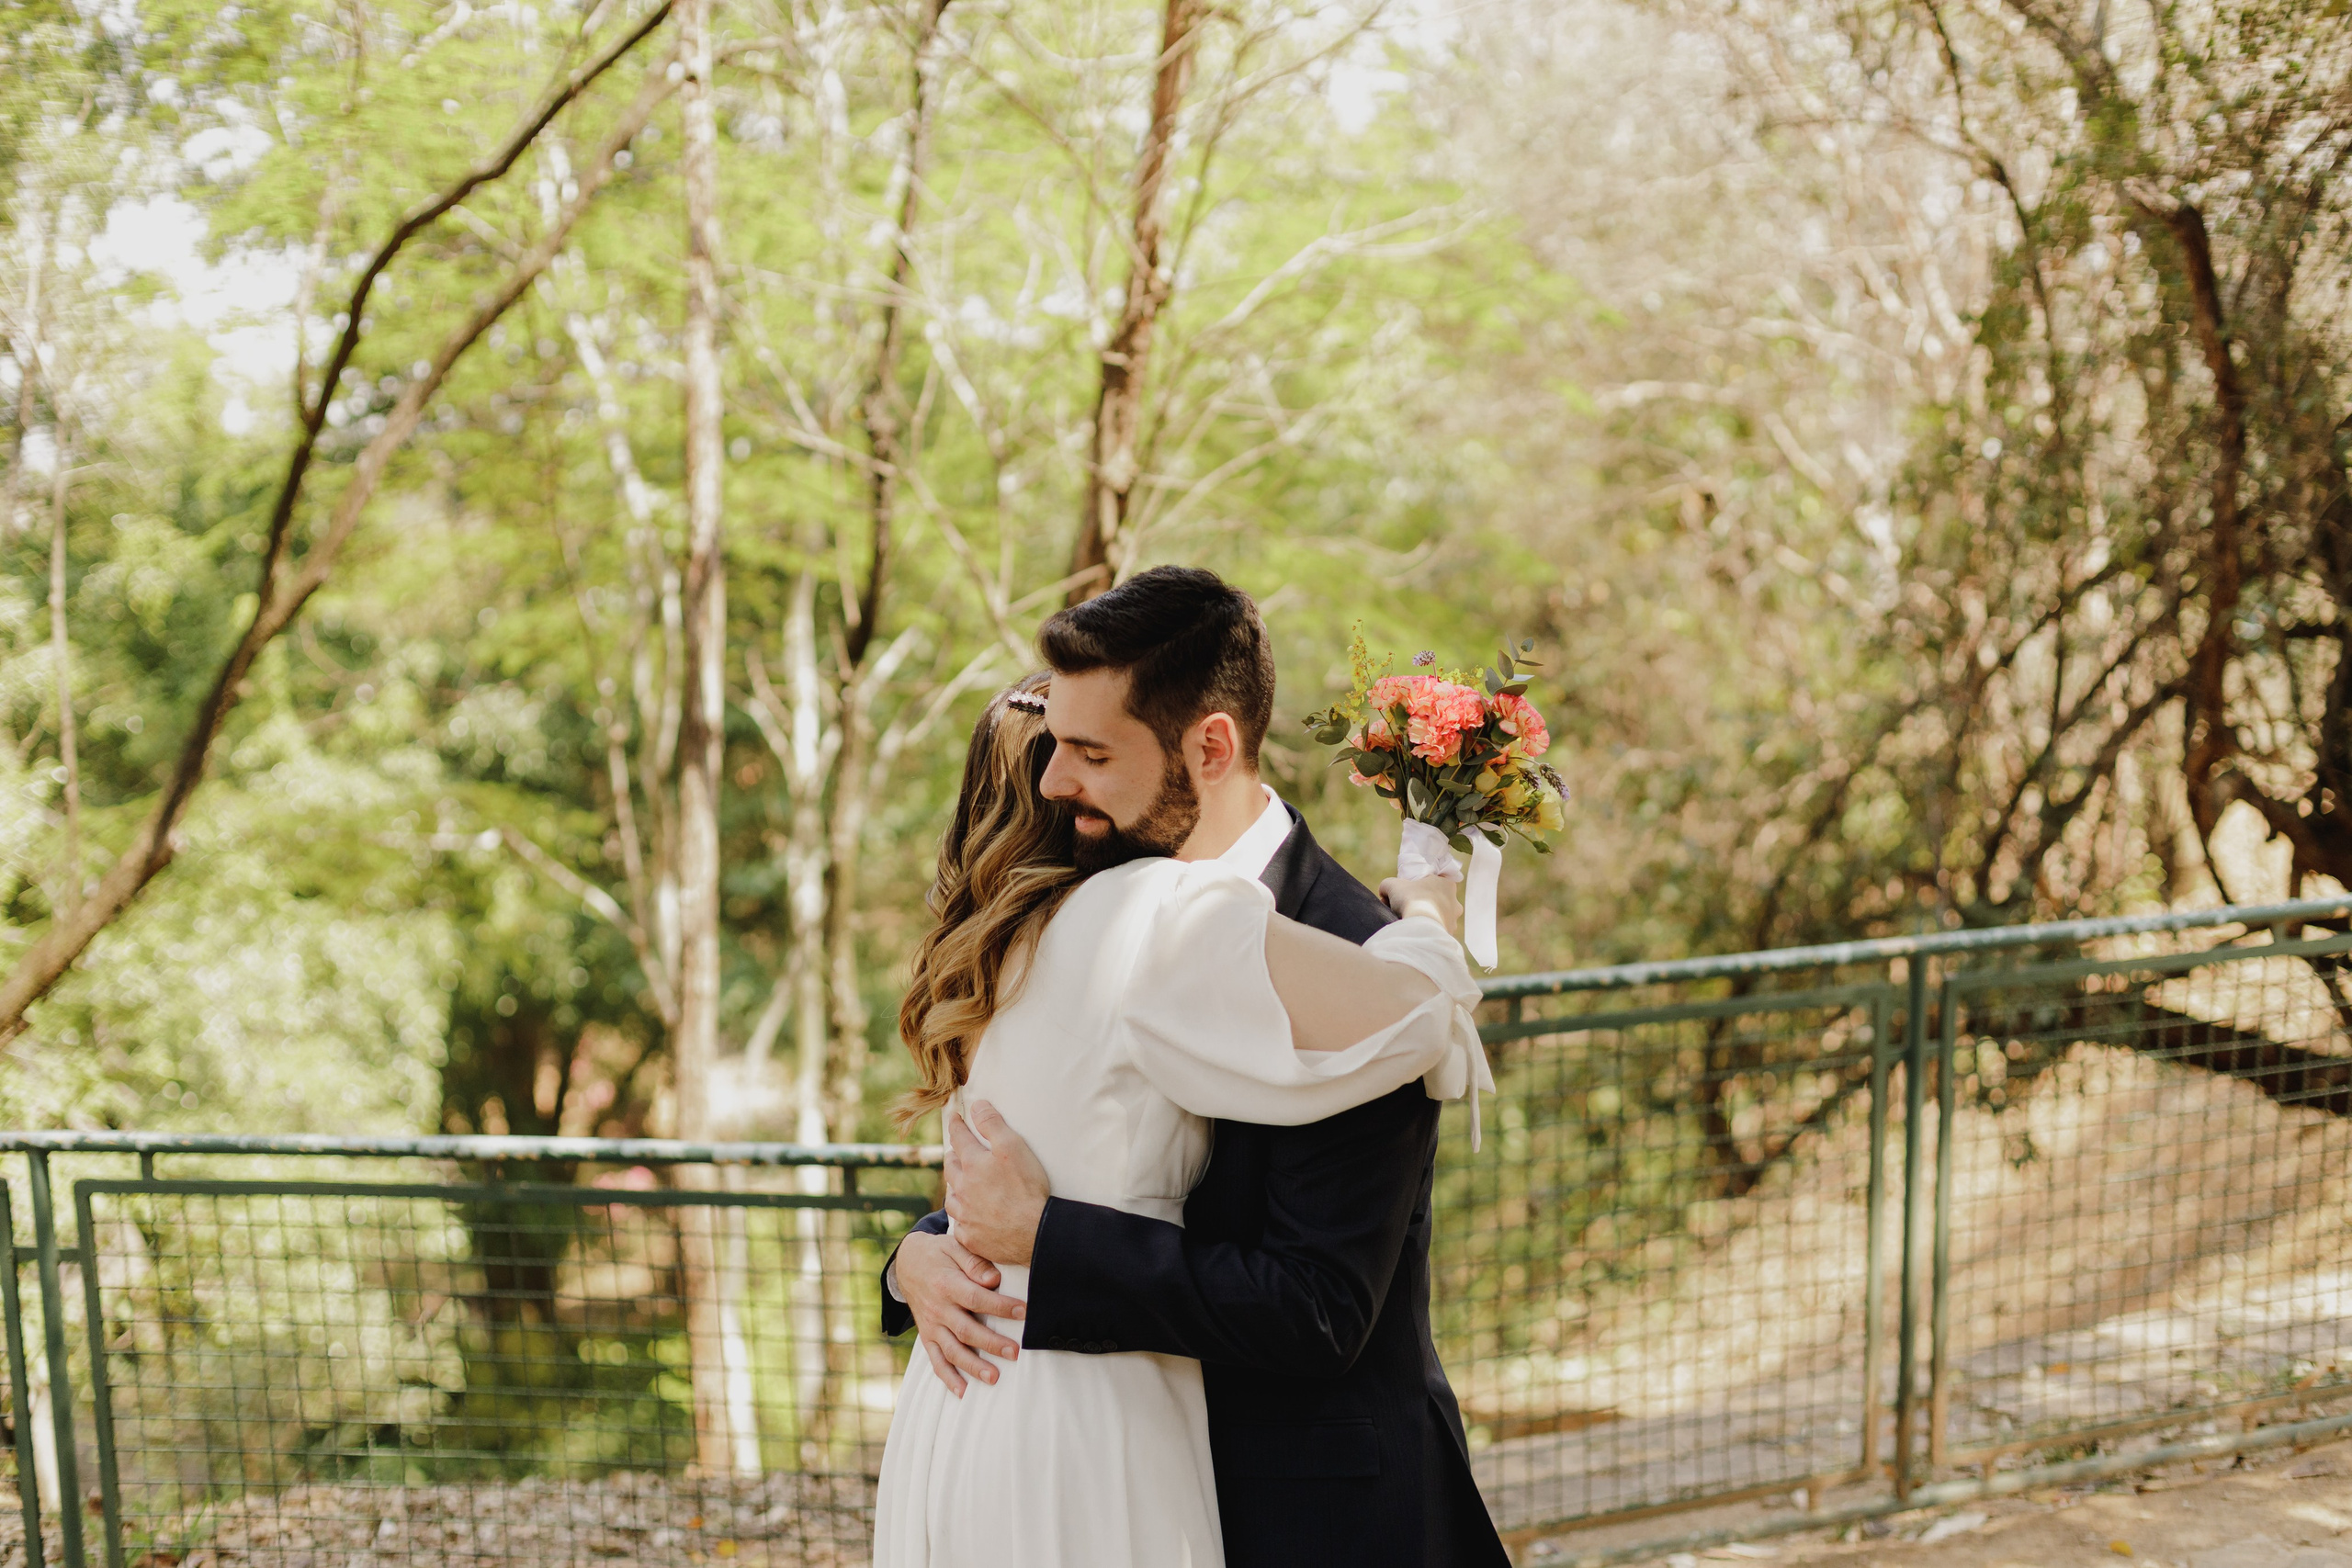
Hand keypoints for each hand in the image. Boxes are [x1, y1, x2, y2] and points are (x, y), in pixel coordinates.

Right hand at [897, 1229, 1025, 1397]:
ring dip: (972, 1366)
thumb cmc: (939, 1254)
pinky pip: (936, 1360)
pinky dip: (947, 1378)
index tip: (1023, 1312)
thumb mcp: (955, 1246)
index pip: (976, 1298)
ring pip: (952, 1350)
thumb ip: (974, 1262)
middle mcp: (937, 1308)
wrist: (907, 1263)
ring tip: (994, 1378)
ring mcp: (931, 1325)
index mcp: (946, 1284)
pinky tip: (963, 1391)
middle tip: (1015, 1352)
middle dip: (991, 1343)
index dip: (1000, 1307)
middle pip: (966, 1330)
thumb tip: (994, 1279)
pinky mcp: (927, 1337)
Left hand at [944, 1100, 1049, 1266]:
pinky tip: (968, 1216)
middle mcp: (963, 1189)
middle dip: (952, 1155)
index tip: (954, 1117)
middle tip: (956, 1151)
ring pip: (951, 1197)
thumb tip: (976, 1105)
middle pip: (950, 1167)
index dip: (956, 1124)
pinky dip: (962, 1216)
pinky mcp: (971, 1237)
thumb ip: (992, 1124)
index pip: (959, 1138)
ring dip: (954, 1187)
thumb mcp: (1013, 1147)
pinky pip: (960, 1224)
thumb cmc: (1026, 1188)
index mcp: (972, 1164)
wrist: (1033, 1232)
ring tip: (959, 1183)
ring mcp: (965, 1215)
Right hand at [1380, 874, 1461, 936]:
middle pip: (1436, 900)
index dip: (1419, 887)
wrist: (1420, 927)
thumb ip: (1387, 885)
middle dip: (1423, 904)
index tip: (1406, 894)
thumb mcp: (1392, 885)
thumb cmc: (1410, 899)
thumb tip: (1384, 892)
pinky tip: (1417, 933)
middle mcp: (1455, 902)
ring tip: (1411, 923)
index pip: (1433, 883)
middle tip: (1407, 909)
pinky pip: (1437, 932)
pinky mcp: (1450, 935)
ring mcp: (1454, 920)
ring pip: (1437, 917)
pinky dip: (1428, 932)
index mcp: (1447, 884)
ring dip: (1426, 918)